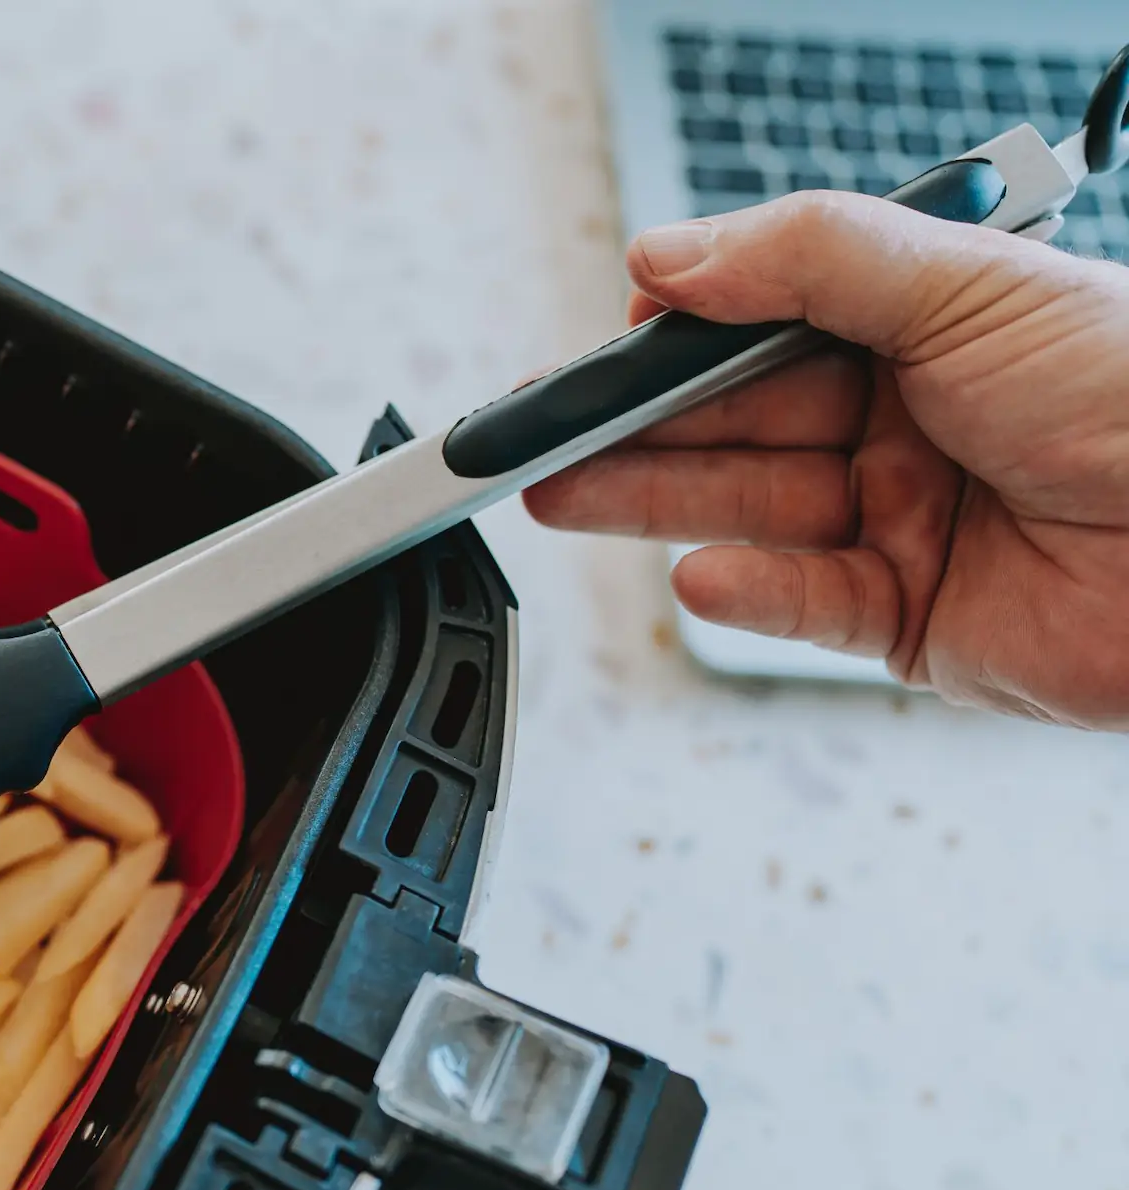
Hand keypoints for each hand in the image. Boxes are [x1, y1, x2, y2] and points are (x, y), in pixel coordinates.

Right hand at [523, 191, 1128, 729]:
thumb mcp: (968, 287)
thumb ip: (808, 259)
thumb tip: (671, 254)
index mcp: (926, 323)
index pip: (765, 321)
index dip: (678, 332)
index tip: (601, 340)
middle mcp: (909, 418)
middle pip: (738, 419)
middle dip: (634, 425)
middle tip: (537, 433)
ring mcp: (908, 519)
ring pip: (749, 507)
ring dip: (654, 500)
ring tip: (560, 496)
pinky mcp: (913, 619)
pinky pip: (805, 601)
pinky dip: (747, 589)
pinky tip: (699, 570)